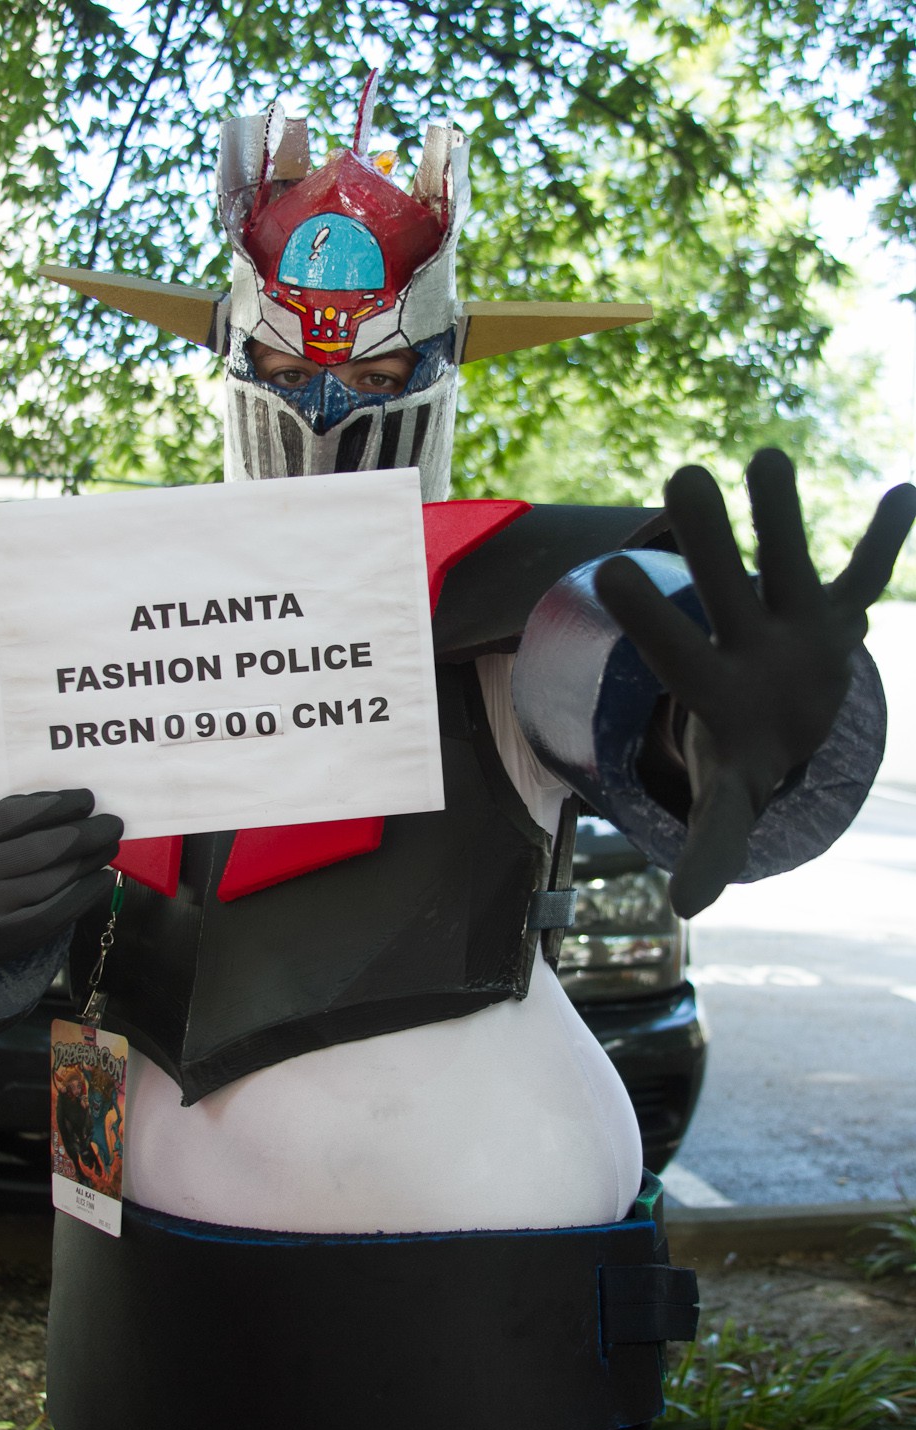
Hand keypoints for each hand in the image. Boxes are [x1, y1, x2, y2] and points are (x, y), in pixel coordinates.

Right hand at [0, 788, 123, 965]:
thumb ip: (18, 822)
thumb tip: (78, 804)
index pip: (14, 814)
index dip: (57, 804)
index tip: (88, 798)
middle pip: (40, 848)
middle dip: (85, 833)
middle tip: (113, 825)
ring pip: (52, 880)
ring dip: (90, 861)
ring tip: (110, 848)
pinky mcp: (7, 937)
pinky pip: (56, 912)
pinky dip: (85, 893)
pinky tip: (102, 878)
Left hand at [595, 449, 915, 917]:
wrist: (772, 717)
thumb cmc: (739, 756)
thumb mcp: (729, 800)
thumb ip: (713, 842)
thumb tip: (688, 906)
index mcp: (711, 684)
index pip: (674, 648)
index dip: (648, 615)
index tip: (611, 569)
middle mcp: (745, 641)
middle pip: (726, 587)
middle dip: (708, 538)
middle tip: (682, 476)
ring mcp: (790, 622)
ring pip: (785, 559)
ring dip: (780, 511)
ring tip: (767, 455)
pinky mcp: (836, 615)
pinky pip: (865, 575)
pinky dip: (888, 542)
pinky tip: (907, 494)